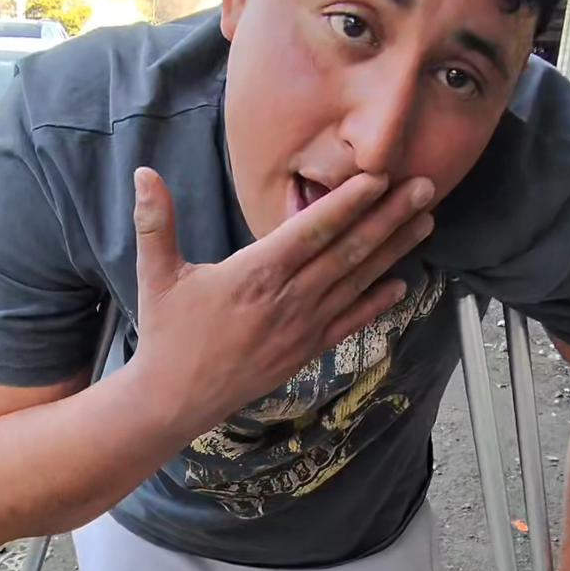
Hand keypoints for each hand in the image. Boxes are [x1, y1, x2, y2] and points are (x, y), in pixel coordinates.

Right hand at [129, 164, 435, 440]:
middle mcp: (288, 300)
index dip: (349, 202)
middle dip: (390, 217)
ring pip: (358, 282)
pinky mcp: (306, 351)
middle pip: (348, 251)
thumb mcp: (156, 273)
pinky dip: (378, 303)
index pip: (312, 230)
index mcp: (256, 274)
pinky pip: (350, 323)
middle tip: (426, 187)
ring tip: (426, 222)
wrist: (174, 398)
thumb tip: (143, 172)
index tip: (380, 177)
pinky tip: (404, 284)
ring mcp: (302, 328)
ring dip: (394, 251)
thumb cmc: (166, 332)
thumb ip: (155, 220)